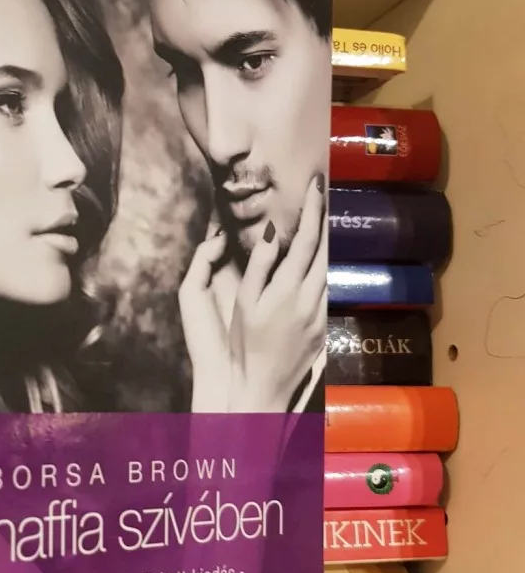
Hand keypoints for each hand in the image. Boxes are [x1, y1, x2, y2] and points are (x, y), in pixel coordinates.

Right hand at [180, 177, 326, 413]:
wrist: (261, 387)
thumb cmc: (243, 345)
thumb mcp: (244, 302)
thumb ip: (259, 266)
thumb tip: (270, 232)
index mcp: (288, 289)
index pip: (306, 239)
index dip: (313, 210)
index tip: (317, 185)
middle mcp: (311, 299)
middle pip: (324, 249)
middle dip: (325, 220)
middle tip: (324, 195)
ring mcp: (320, 314)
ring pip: (328, 269)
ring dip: (325, 244)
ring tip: (320, 223)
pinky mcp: (323, 328)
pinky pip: (326, 289)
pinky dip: (323, 269)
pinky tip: (315, 263)